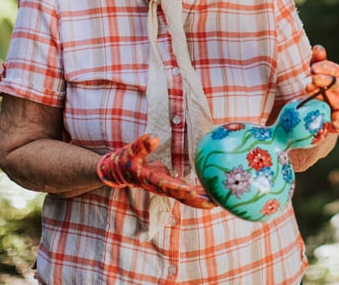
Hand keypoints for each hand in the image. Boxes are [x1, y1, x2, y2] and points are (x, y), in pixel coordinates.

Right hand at [97, 134, 215, 208]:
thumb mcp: (131, 151)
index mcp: (151, 179)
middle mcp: (160, 186)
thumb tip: (154, 137)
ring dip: (200, 199)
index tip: (192, 191)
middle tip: (214, 203)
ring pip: (184, 196)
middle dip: (196, 200)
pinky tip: (211, 193)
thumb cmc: (125, 161)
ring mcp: (165, 187)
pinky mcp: (169, 184)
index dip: (179, 189)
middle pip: (180, 196)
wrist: (120, 171)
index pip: (167, 186)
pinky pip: (185, 191)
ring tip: (218, 201)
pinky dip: (197, 193)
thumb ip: (142, 145)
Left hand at [307, 44, 338, 133]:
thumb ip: (317, 62)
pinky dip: (336, 117)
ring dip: (326, 96)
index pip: (336, 70)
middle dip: (326, 80)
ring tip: (310, 93)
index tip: (312, 68)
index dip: (325, 68)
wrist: (315, 119)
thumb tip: (318, 48)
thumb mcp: (314, 76)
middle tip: (312, 80)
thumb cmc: (315, 92)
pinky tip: (327, 115)